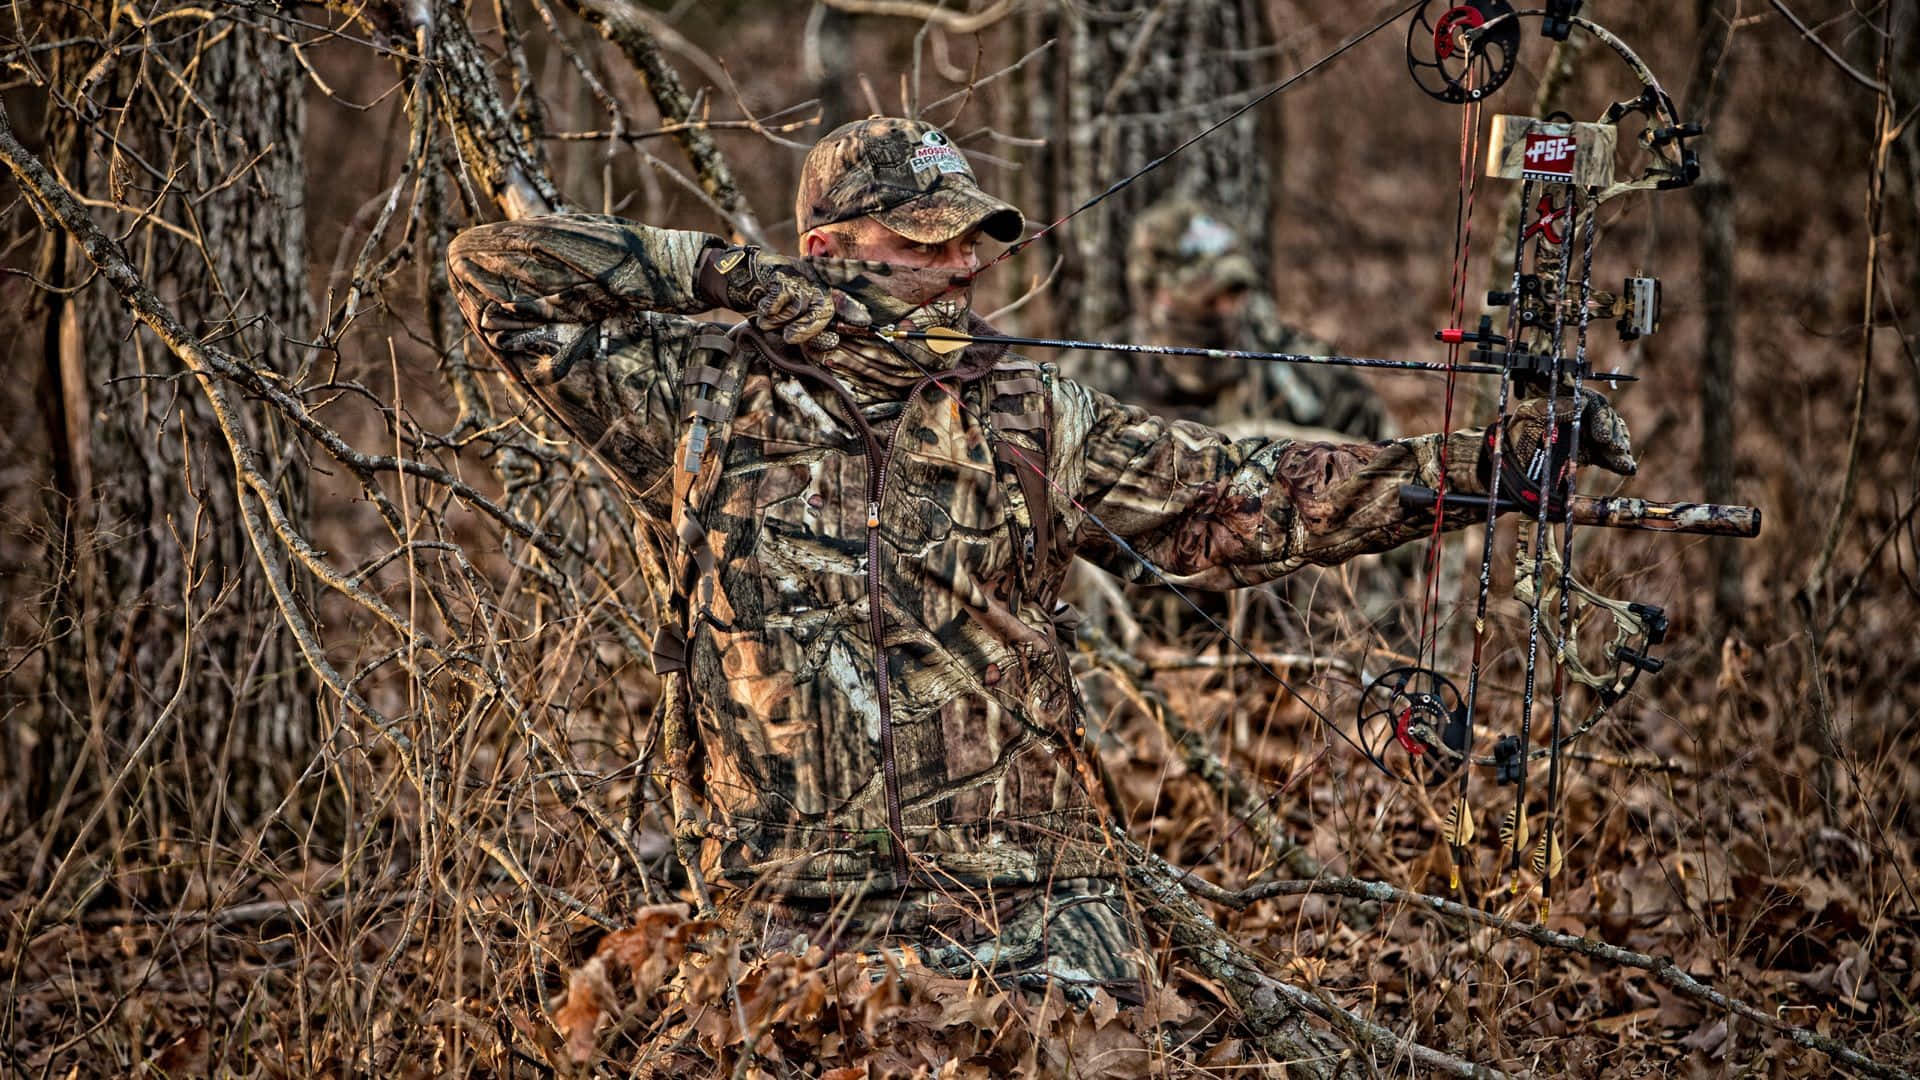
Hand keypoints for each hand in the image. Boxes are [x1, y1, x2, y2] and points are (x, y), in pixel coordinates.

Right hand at [699, 247, 869, 351]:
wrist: (742, 275)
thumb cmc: (770, 302)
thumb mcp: (791, 316)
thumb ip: (811, 328)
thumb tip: (834, 340)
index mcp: (820, 291)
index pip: (843, 302)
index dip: (855, 311)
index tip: (865, 323)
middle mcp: (815, 281)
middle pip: (822, 310)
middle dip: (806, 329)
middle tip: (788, 337)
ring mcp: (799, 274)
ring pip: (798, 307)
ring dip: (779, 320)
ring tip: (767, 320)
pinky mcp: (781, 271)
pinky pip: (779, 299)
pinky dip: (768, 309)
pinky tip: (762, 307)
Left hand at [1486, 388, 1636, 508]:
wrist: (1510, 457)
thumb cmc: (1517, 430)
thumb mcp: (1528, 416)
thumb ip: (1550, 409)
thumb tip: (1577, 404)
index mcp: (1569, 401)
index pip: (1592, 403)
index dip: (1600, 417)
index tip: (1601, 435)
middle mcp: (1582, 415)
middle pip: (1606, 419)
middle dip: (1613, 434)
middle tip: (1612, 448)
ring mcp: (1587, 432)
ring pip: (1611, 435)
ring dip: (1619, 448)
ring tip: (1623, 462)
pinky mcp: (1590, 451)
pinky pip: (1607, 454)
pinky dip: (1618, 460)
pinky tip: (1626, 468)